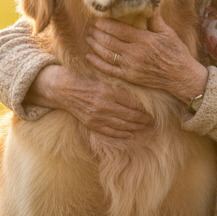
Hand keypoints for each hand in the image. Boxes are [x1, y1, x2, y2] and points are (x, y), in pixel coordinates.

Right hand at [25, 64, 152, 138]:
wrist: (63, 89)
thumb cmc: (85, 81)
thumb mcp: (103, 80)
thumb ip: (118, 89)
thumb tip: (136, 99)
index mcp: (108, 91)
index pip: (131, 103)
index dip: (143, 109)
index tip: (151, 110)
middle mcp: (103, 105)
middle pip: (129, 115)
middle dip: (143, 119)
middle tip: (152, 120)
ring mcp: (97, 116)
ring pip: (122, 124)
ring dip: (135, 126)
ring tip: (145, 127)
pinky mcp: (91, 123)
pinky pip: (109, 131)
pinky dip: (122, 133)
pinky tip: (131, 134)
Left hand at [86, 14, 207, 103]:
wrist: (181, 76)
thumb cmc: (176, 52)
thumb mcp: (168, 33)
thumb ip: (155, 20)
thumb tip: (149, 4)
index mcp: (144, 39)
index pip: (119, 30)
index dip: (106, 24)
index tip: (98, 20)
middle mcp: (135, 53)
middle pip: (109, 41)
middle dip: (97, 33)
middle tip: (89, 27)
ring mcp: (131, 66)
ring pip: (106, 54)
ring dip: (95, 45)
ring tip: (88, 37)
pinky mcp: (130, 77)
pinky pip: (109, 70)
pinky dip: (97, 63)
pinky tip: (89, 57)